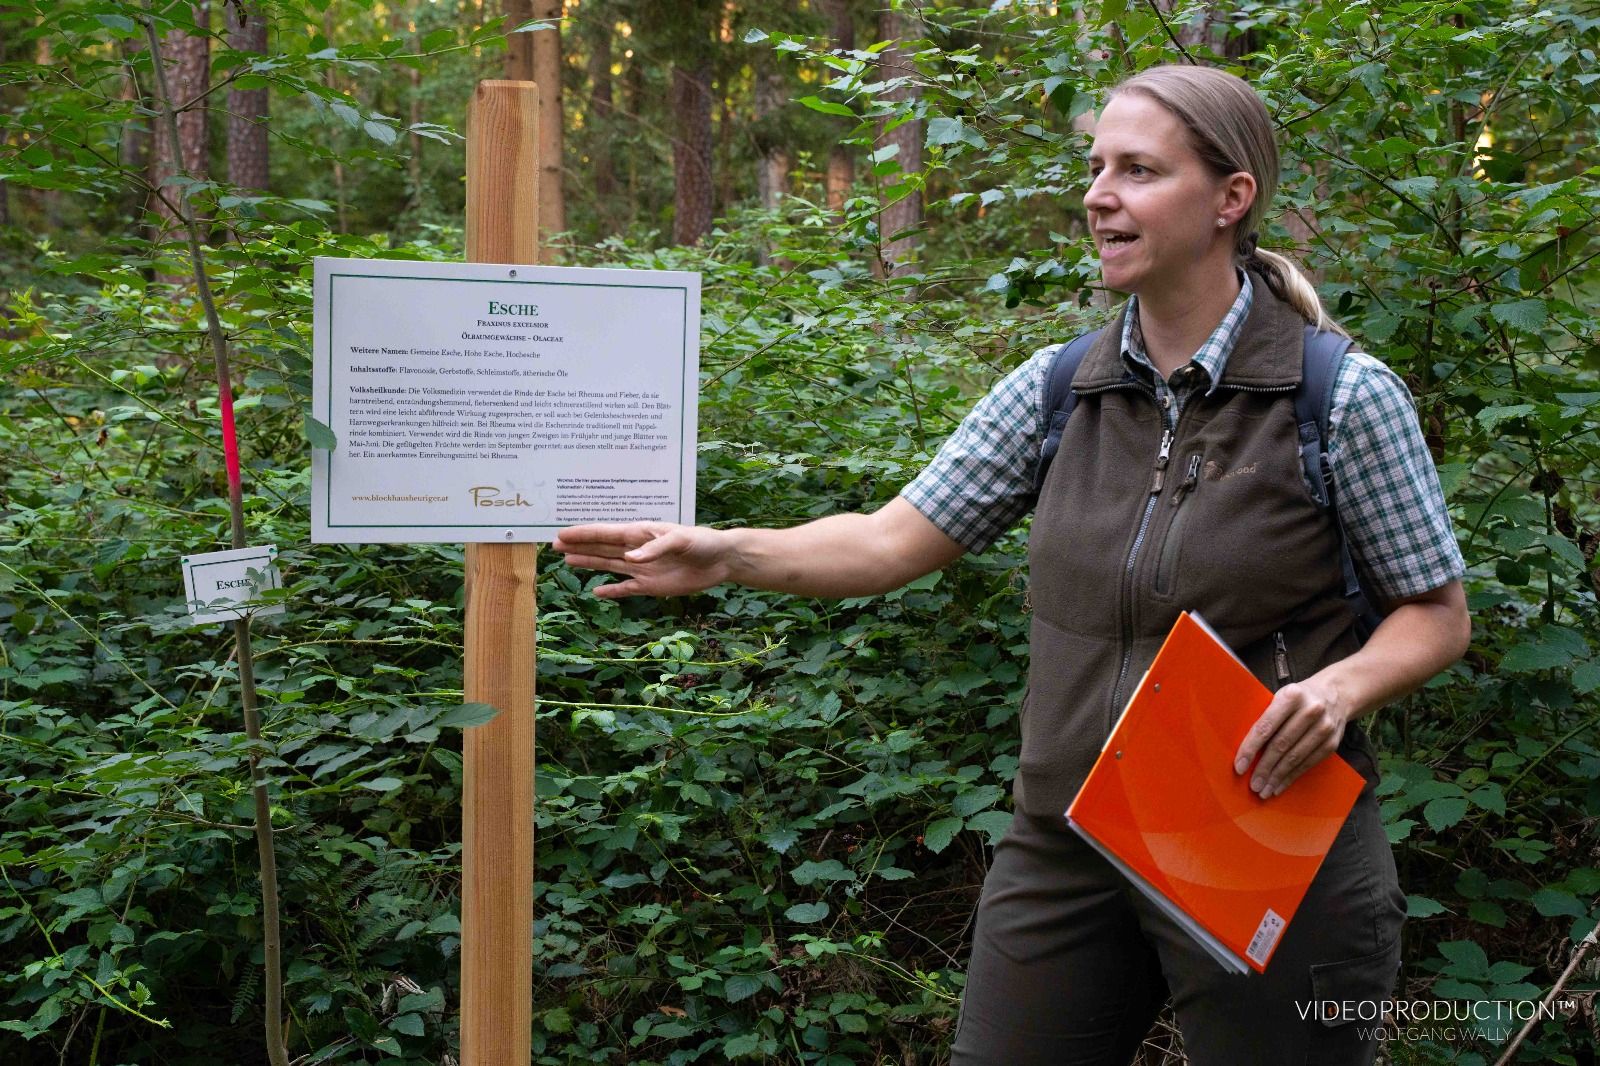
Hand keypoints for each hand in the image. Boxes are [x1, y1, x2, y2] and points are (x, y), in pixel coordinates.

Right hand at [552, 522, 731, 597]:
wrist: (721, 560)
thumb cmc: (702, 542)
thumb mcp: (681, 540)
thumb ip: (655, 548)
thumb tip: (629, 558)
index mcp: (641, 534)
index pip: (606, 533)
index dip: (584, 534)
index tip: (562, 534)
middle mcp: (637, 550)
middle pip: (602, 548)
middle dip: (579, 545)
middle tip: (554, 545)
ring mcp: (642, 568)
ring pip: (609, 566)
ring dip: (589, 563)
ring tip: (567, 560)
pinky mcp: (651, 585)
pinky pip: (626, 589)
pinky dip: (612, 591)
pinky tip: (597, 591)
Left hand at [1233, 675, 1349, 798]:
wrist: (1336, 693)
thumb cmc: (1299, 698)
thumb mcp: (1281, 696)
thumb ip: (1266, 716)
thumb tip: (1244, 750)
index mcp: (1291, 696)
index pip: (1266, 727)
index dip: (1251, 749)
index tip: (1239, 767)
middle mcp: (1310, 710)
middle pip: (1281, 745)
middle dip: (1264, 768)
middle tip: (1253, 785)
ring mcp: (1323, 727)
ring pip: (1295, 757)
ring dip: (1277, 777)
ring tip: (1264, 790)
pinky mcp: (1332, 742)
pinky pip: (1308, 763)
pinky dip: (1292, 776)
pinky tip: (1280, 786)